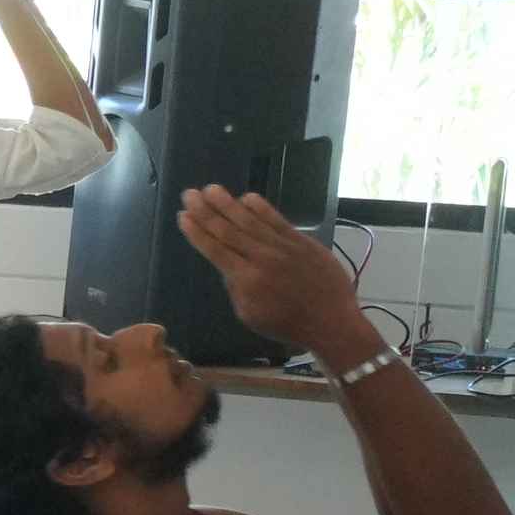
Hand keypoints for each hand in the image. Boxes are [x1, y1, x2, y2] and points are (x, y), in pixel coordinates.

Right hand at [181, 187, 369, 357]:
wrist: (331, 321)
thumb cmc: (287, 324)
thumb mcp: (250, 315)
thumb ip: (236, 288)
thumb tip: (227, 266)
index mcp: (246, 280)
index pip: (215, 250)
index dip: (197, 232)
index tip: (183, 216)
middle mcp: (262, 258)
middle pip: (228, 230)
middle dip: (205, 211)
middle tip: (189, 194)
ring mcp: (283, 247)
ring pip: (250, 221)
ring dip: (228, 203)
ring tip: (211, 189)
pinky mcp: (302, 241)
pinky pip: (278, 221)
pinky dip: (262, 208)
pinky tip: (248, 197)